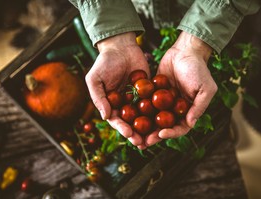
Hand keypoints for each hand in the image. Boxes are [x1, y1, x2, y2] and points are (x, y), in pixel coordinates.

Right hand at [85, 32, 148, 146]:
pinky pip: (154, 103)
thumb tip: (105, 116)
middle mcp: (124, 105)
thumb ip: (98, 98)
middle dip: (136, 134)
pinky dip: (159, 112)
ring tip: (155, 137)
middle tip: (143, 142)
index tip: (129, 134)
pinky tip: (165, 119)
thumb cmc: (104, 62)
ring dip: (148, 128)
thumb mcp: (95, 79)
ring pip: (143, 117)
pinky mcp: (149, 92)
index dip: (122, 128)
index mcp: (111, 105)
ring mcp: (137, 99)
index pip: (116, 120)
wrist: (121, 47)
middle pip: (131, 122)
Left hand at [145, 31, 217, 145]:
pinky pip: (146, 103)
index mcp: (188, 111)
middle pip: (164, 127)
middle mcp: (175, 109)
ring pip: (153, 118)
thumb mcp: (205, 88)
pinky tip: (129, 115)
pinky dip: (138, 110)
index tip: (161, 134)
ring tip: (134, 134)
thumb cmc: (198, 69)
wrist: (185, 51)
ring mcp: (163, 102)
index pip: (180, 128)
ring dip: (145, 127)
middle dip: (154, 135)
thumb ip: (199, 106)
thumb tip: (191, 124)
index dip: (171, 133)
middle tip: (143, 142)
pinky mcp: (154, 92)